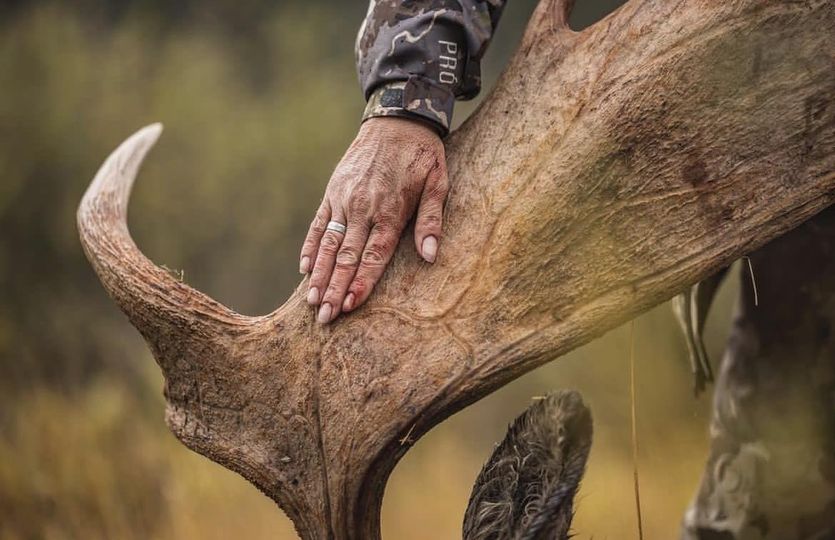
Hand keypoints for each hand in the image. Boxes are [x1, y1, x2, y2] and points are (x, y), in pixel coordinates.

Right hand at [299, 116, 449, 323]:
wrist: (396, 118)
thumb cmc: (422, 155)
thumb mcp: (438, 183)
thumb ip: (432, 221)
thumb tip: (430, 256)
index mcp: (391, 211)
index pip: (373, 256)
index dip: (361, 283)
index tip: (349, 306)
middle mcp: (363, 208)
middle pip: (346, 257)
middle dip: (335, 289)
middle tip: (325, 317)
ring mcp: (344, 200)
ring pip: (328, 244)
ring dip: (319, 275)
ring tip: (311, 302)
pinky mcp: (332, 191)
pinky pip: (318, 224)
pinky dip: (310, 247)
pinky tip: (304, 269)